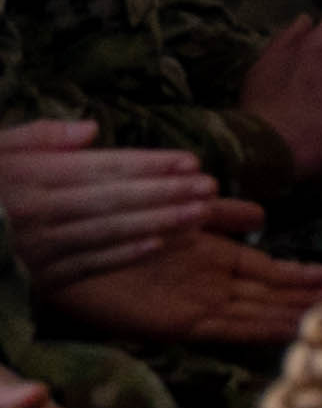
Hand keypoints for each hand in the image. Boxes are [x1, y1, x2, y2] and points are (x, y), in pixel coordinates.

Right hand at [0, 116, 223, 284]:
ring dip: (158, 223)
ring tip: (200, 214)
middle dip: (164, 193)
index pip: (98, 169)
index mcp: (26, 177)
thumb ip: (35, 137)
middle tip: (210, 187)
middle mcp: (34, 213)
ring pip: (106, 235)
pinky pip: (87, 266)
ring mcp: (35, 249)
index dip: (147, 165)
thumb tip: (91, 128)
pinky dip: (125, 256)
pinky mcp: (35, 278)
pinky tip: (161, 244)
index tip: (188, 160)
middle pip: (111, 201)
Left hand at [44, 231, 321, 348]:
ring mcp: (199, 304)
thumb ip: (214, 211)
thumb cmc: (113, 223)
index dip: (305, 273)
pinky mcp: (181, 322)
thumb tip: (261, 213)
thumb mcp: (172, 206)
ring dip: (300, 317)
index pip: (270, 268)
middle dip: (314, 298)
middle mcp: (211, 283)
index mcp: (210, 255)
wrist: (61, 247)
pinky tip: (297, 330)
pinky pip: (234, 327)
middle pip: (274, 294)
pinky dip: (266, 330)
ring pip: (263, 312)